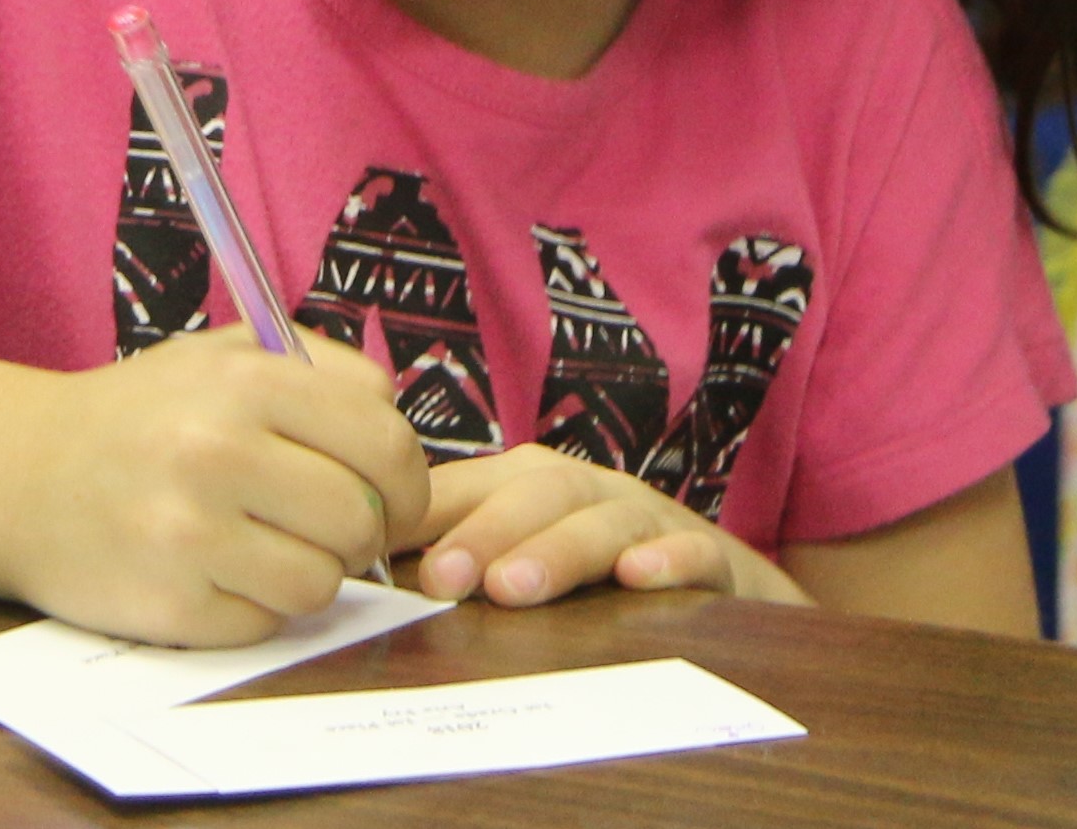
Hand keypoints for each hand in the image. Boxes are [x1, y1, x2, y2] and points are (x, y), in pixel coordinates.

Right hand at [0, 325, 429, 647]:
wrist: (21, 472)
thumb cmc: (143, 414)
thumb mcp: (224, 356)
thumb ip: (319, 372)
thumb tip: (395, 428)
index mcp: (247, 380)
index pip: (384, 441)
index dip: (406, 479)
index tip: (393, 494)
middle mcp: (219, 451)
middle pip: (361, 518)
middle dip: (364, 531)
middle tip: (336, 528)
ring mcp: (190, 533)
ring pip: (320, 582)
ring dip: (309, 571)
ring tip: (267, 544)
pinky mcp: (168, 605)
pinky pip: (265, 623)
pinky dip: (256, 606)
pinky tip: (218, 571)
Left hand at [410, 444, 808, 610]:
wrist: (717, 581)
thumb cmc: (594, 573)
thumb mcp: (523, 557)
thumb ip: (454, 560)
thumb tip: (360, 580)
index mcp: (529, 486)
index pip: (469, 487)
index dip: (424, 518)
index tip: (375, 556)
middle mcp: (586, 490)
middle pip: (535, 492)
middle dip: (486, 533)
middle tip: (442, 579)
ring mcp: (648, 520)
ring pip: (603, 521)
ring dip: (558, 551)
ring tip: (514, 590)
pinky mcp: (710, 557)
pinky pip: (693, 551)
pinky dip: (668, 560)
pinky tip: (638, 578)